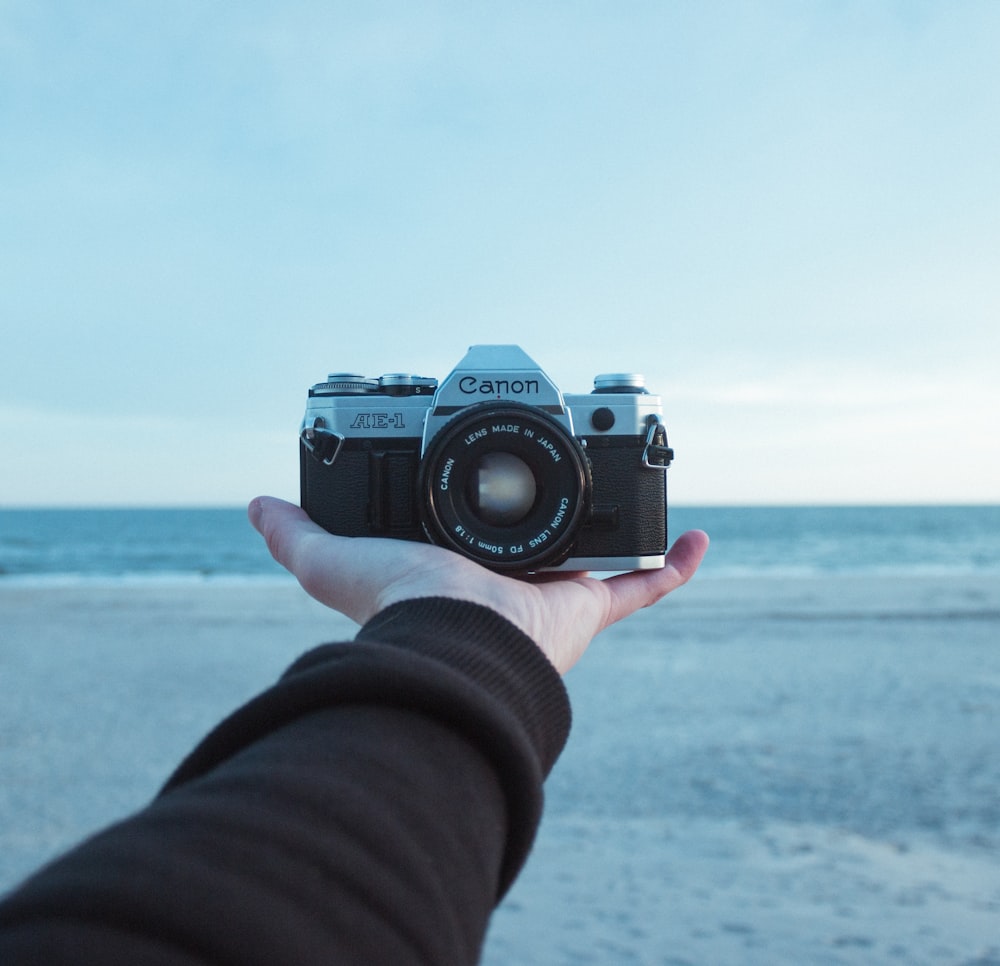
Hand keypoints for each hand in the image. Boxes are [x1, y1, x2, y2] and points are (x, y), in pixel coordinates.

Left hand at [249, 496, 708, 673]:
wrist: (458, 639)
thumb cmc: (403, 609)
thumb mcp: (335, 560)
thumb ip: (298, 534)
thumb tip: (257, 507)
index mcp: (458, 581)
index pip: (475, 549)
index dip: (482, 530)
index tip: (489, 505)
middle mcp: (509, 593)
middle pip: (538, 556)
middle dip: (555, 534)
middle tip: (568, 499)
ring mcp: (555, 600)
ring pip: (596, 570)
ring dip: (617, 542)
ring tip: (632, 505)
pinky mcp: (592, 603)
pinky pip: (645, 585)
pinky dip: (674, 564)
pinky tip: (695, 536)